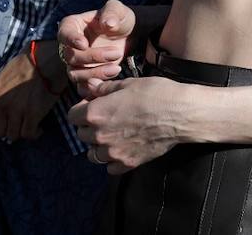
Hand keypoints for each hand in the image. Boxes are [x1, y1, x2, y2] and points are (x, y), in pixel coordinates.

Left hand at [0, 44, 64, 147]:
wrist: (47, 60)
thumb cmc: (28, 63)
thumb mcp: (4, 76)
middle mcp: (2, 104)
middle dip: (6, 130)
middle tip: (16, 125)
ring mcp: (17, 110)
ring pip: (13, 135)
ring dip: (20, 131)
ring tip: (29, 123)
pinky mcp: (33, 115)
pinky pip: (28, 134)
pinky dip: (34, 133)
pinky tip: (39, 128)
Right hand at [57, 0, 137, 98]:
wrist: (128, 36)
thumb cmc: (119, 19)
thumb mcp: (118, 10)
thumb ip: (112, 12)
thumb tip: (108, 23)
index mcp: (72, 25)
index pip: (64, 33)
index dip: (71, 39)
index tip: (84, 43)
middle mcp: (70, 46)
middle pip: (71, 57)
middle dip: (93, 57)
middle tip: (116, 53)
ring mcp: (76, 63)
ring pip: (75, 74)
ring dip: (95, 74)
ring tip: (116, 68)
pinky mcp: (85, 77)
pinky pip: (82, 88)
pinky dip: (94, 88)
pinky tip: (111, 80)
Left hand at [68, 76, 188, 173]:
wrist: (180, 114)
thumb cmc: (155, 93)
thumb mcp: (128, 83)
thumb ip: (104, 89)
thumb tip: (89, 86)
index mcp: (96, 114)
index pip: (72, 116)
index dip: (80, 109)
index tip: (92, 105)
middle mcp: (100, 136)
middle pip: (81, 135)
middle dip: (89, 126)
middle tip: (105, 119)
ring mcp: (113, 153)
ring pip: (93, 154)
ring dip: (98, 145)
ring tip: (112, 136)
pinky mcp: (127, 164)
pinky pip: (109, 167)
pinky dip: (112, 160)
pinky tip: (122, 148)